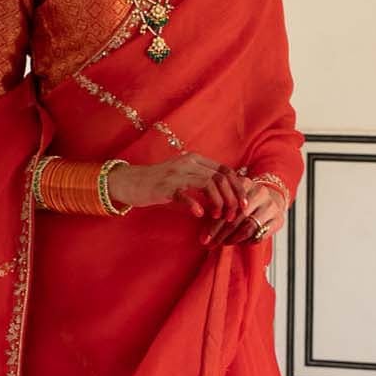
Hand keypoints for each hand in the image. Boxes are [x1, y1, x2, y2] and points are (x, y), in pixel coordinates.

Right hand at [105, 153, 244, 228]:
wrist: (131, 182)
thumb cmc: (160, 184)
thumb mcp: (184, 177)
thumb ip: (202, 181)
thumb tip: (227, 195)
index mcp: (196, 160)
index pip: (225, 170)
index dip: (238, 187)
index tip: (244, 203)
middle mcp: (188, 163)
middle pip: (220, 178)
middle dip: (232, 197)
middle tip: (234, 214)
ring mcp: (177, 174)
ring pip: (208, 184)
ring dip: (218, 202)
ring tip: (219, 216)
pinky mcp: (165, 187)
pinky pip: (184, 195)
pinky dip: (195, 204)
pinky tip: (200, 214)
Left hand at [198, 171, 286, 246]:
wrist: (272, 198)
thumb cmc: (245, 201)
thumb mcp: (231, 198)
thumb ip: (217, 208)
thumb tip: (202, 230)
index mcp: (245, 183)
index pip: (227, 206)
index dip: (214, 224)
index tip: (203, 237)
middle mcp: (260, 193)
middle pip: (237, 217)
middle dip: (221, 233)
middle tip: (210, 244)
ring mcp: (271, 206)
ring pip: (248, 227)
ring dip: (233, 239)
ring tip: (222, 244)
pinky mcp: (279, 219)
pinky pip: (259, 234)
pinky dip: (246, 241)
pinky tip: (237, 243)